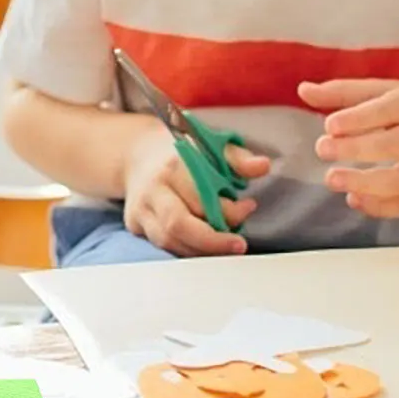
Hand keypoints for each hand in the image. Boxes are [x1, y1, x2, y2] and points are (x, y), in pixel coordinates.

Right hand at [121, 124, 267, 256]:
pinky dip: (188, 250)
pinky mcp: (135, 225)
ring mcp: (141, 209)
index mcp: (172, 166)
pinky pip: (163, 246)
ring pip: (170, 241)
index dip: (229, 210)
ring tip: (225, 245)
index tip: (248, 207)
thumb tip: (263, 166)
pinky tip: (206, 247)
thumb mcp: (212, 146)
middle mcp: (152, 189)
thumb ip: (238, 159)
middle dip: (213, 242)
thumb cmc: (182, 153)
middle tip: (239, 245)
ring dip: (202, 250)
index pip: (201, 197)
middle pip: (179, 225)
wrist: (139, 153)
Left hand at [299, 78, 398, 217]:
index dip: (360, 118)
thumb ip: (344, 92)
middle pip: (398, 145)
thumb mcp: (386, 91)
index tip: (328, 126)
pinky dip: (383, 207)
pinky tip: (354, 199)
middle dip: (358, 150)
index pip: (391, 109)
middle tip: (322, 149)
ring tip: (332, 179)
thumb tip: (303, 90)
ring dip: (368, 184)